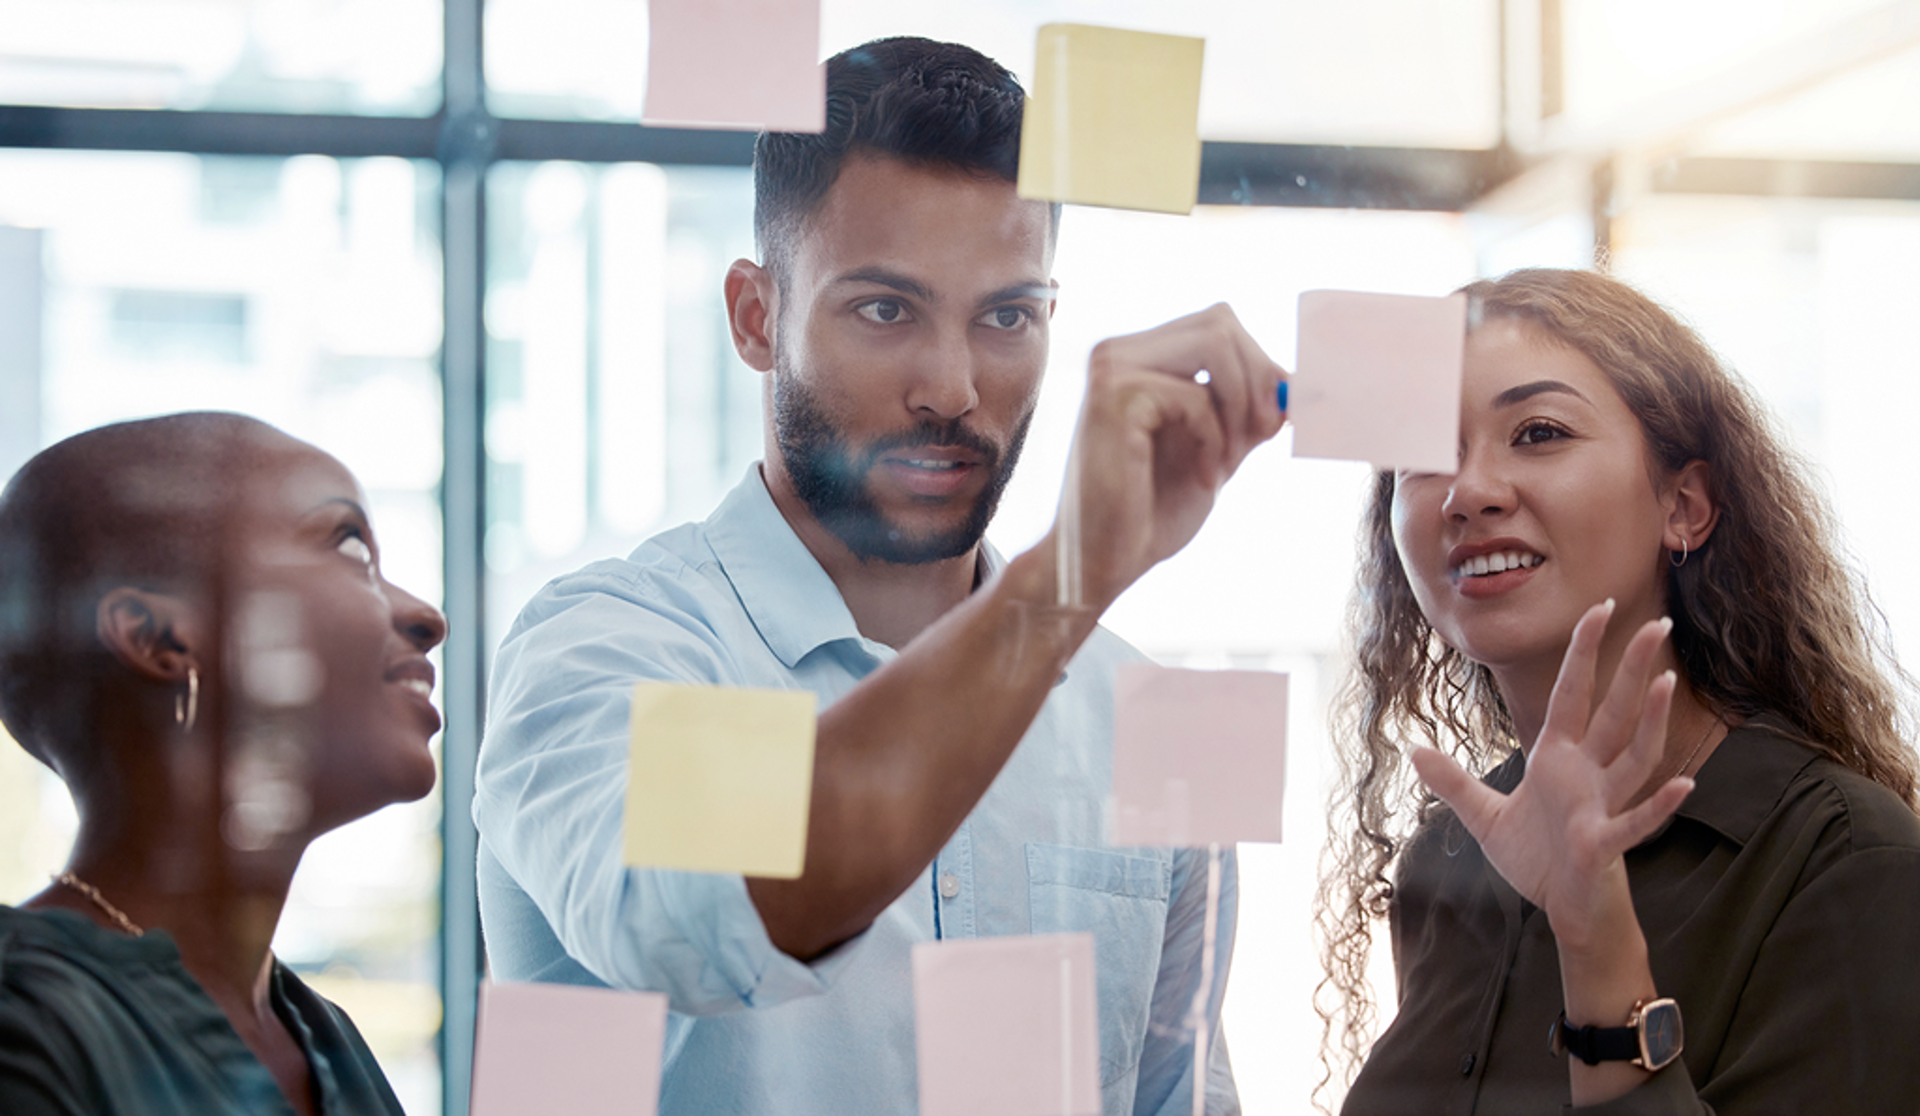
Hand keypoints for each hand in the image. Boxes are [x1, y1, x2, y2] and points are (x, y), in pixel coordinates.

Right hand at [1058, 304, 1286, 608]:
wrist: (1106, 561)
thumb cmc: (1151, 511)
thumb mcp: (1216, 449)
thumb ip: (1248, 411)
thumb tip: (1297, 381)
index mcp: (1138, 357)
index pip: (1219, 324)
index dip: (1259, 366)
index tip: (1275, 422)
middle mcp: (1119, 352)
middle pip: (1220, 322)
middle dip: (1256, 380)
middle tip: (1263, 436)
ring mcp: (1112, 369)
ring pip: (1213, 344)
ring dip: (1239, 406)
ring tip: (1231, 460)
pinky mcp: (1114, 397)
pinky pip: (1196, 397)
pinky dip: (1214, 441)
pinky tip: (1204, 480)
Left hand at [1409, 601, 1693, 950]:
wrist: (1562, 910)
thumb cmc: (1537, 860)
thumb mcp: (1485, 817)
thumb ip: (1454, 782)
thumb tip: (1415, 750)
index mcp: (1558, 759)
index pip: (1572, 695)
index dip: (1584, 653)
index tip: (1600, 608)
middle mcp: (1587, 774)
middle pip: (1615, 712)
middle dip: (1633, 669)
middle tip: (1660, 623)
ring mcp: (1601, 805)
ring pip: (1634, 755)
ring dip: (1651, 721)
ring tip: (1667, 682)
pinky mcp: (1605, 844)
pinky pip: (1636, 821)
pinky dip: (1659, 805)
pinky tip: (1684, 785)